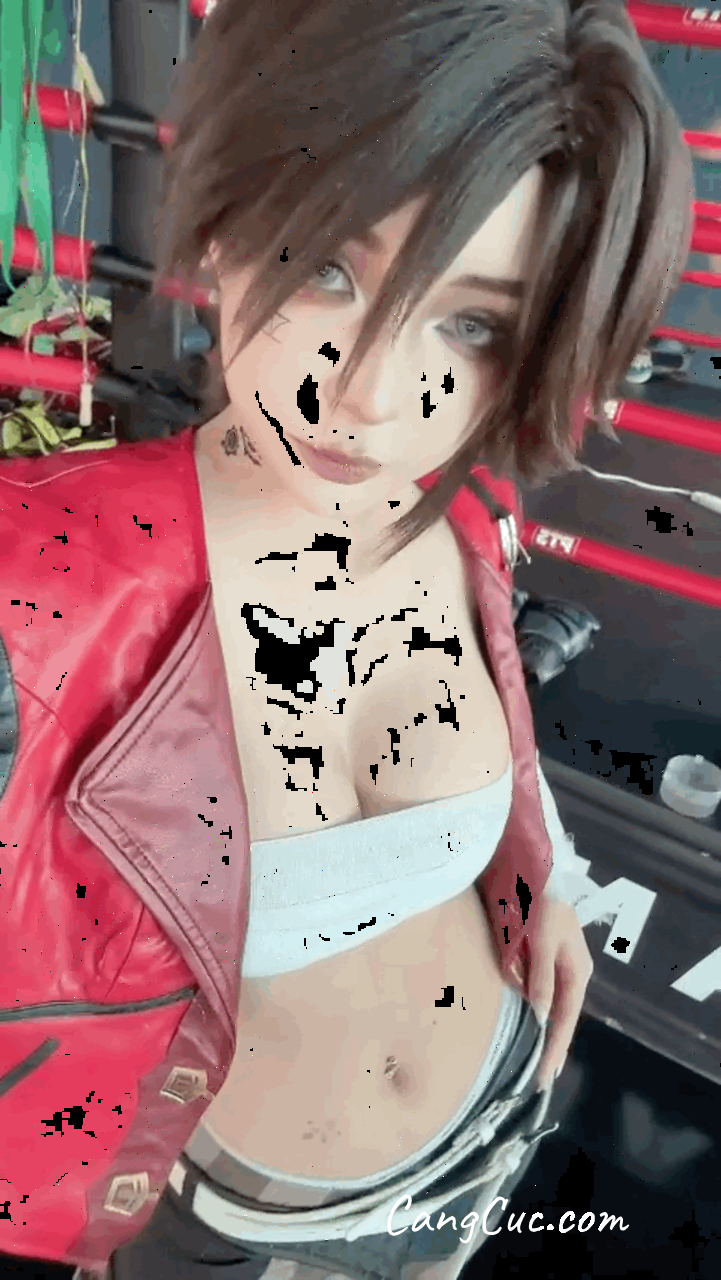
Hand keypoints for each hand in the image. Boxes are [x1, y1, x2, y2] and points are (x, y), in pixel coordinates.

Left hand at [508, 893, 593, 1091]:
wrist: (528, 866)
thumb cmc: (535, 901)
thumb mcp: (540, 940)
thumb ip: (540, 978)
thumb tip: (542, 1020)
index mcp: (576, 969)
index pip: (565, 1019)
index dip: (555, 1049)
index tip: (543, 1078)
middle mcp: (570, 969)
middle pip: (562, 1015)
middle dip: (552, 1047)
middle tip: (538, 1081)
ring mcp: (557, 962)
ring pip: (550, 1004)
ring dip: (544, 1031)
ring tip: (537, 1060)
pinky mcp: (541, 954)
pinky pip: (539, 989)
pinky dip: (535, 1009)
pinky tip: (532, 1023)